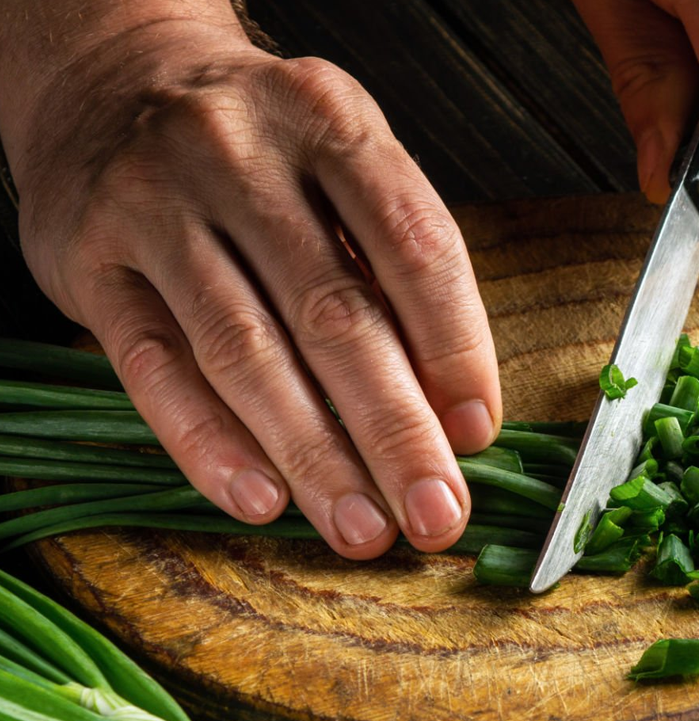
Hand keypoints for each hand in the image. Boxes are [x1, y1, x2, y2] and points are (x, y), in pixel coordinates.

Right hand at [0, 4, 500, 557]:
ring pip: (244, 350)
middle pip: (333, 313)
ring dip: (311, 455)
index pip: (414, 246)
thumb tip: (451, 412)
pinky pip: (153, 366)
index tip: (475, 434)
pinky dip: (208, 442)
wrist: (110, 81)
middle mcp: (240, 154)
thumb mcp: (340, 168)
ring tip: (361, 529)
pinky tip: (259, 500)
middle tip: (434, 515)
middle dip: (394, 430)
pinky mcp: (90, 259)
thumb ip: (390, 272)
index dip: (455, 348)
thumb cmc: (261, 156)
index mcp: (330, 123)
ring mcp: (155, 203)